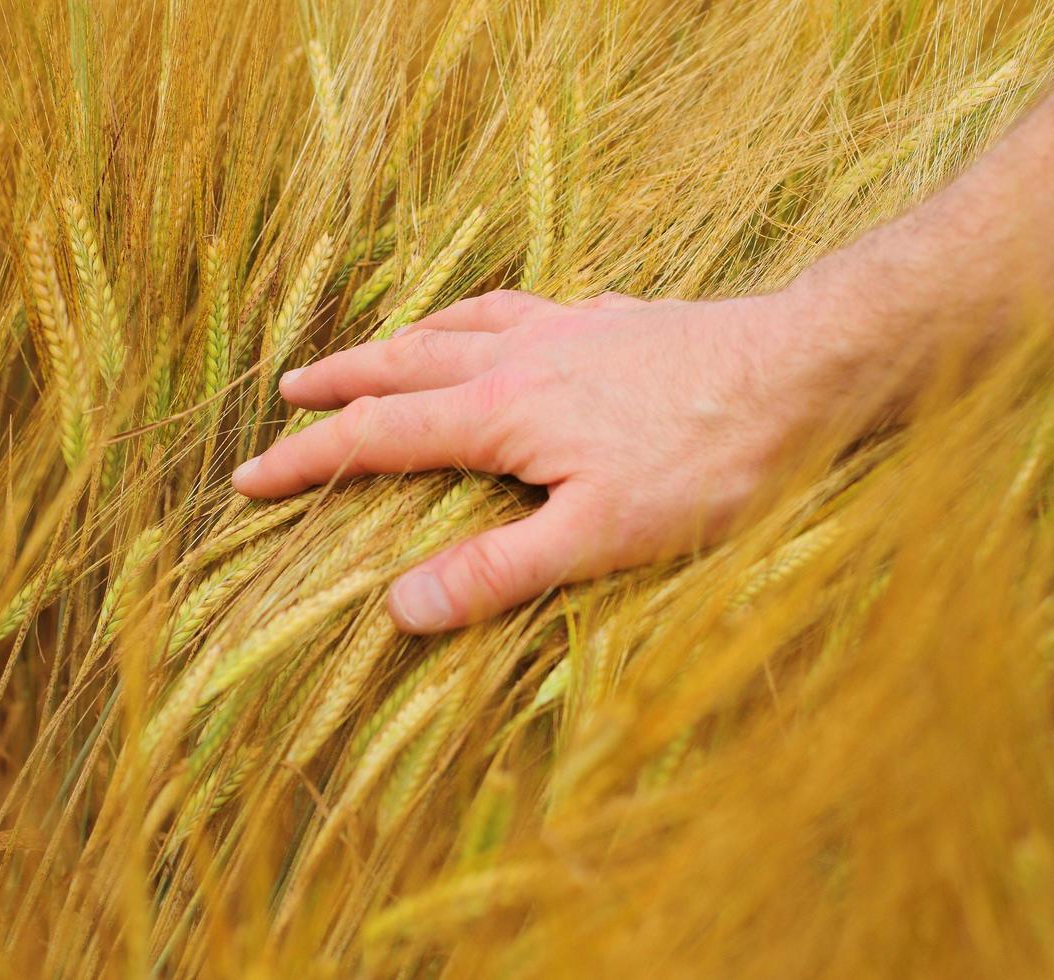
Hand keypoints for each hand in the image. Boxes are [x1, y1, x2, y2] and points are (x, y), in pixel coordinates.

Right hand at [231, 285, 892, 632]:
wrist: (804, 371)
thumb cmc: (708, 461)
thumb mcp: (600, 537)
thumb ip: (498, 571)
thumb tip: (398, 607)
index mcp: (502, 412)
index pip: (379, 436)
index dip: (309, 459)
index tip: (248, 477)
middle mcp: (522, 358)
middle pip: (405, 364)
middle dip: (340, 381)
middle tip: (288, 389)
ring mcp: (570, 329)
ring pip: (460, 324)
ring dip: (404, 338)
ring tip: (376, 347)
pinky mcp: (616, 319)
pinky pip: (524, 306)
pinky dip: (483, 314)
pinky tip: (502, 321)